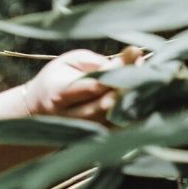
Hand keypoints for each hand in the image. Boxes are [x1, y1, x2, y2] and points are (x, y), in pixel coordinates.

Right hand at [23, 47, 140, 121]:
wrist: (38, 111)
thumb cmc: (54, 80)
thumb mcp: (65, 62)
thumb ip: (92, 62)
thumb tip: (122, 65)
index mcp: (60, 94)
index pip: (94, 85)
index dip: (117, 69)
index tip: (134, 51)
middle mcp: (72, 116)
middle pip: (108, 104)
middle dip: (129, 84)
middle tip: (145, 65)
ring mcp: (85, 131)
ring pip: (117, 118)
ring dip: (135, 98)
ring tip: (149, 78)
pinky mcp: (97, 138)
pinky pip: (121, 127)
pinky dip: (135, 112)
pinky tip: (145, 96)